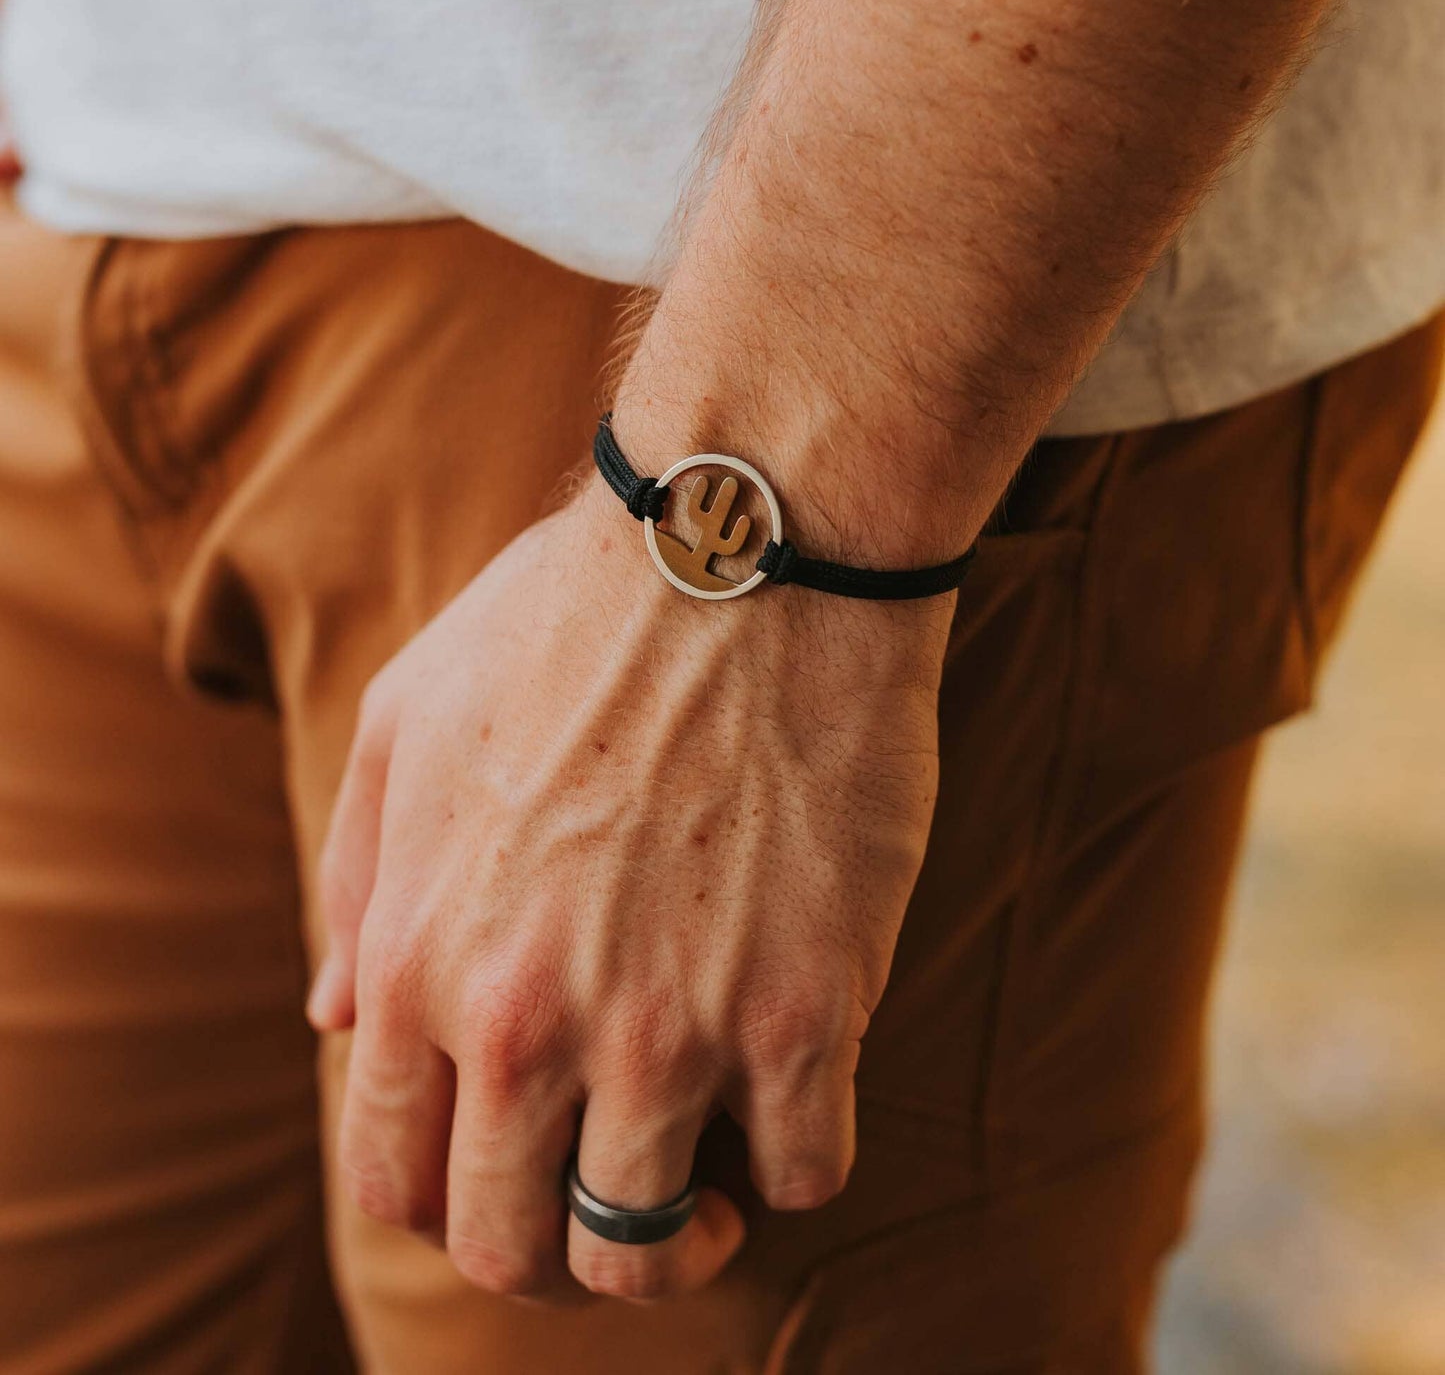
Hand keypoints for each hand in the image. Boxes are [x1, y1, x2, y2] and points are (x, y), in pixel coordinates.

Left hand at [308, 476, 953, 1300]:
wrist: (743, 547)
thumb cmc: (570, 617)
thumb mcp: (406, 718)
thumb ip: (355, 883)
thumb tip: (336, 1017)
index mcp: (420, 958)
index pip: (397, 1178)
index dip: (452, 1201)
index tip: (519, 1168)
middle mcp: (530, 1019)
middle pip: (513, 1249)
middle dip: (554, 1254)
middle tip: (611, 1193)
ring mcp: (672, 1027)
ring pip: (652, 1246)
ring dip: (681, 1239)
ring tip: (712, 1176)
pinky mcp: (806, 1009)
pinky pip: (810, 1172)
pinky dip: (799, 1159)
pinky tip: (797, 1087)